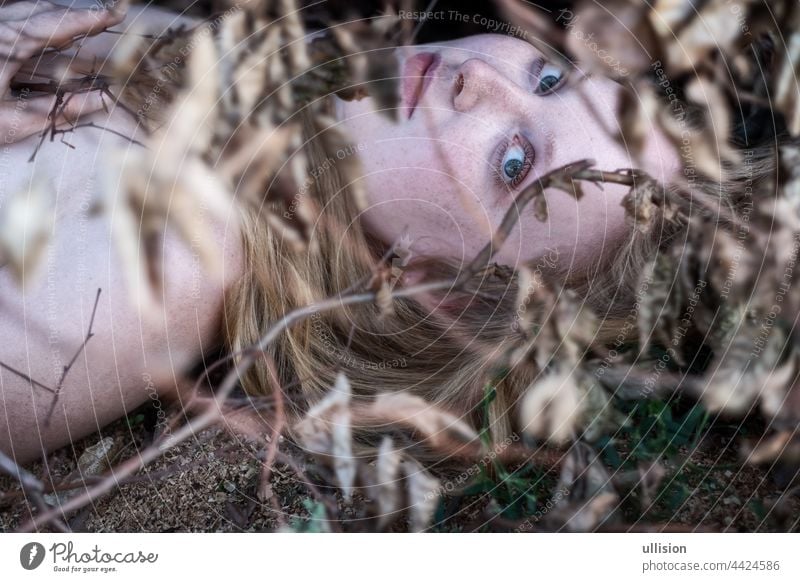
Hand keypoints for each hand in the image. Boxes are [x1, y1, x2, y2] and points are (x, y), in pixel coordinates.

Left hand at [0, 0, 125, 143]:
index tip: (117, 11)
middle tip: (105, 19)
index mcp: (3, 43)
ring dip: (53, 23)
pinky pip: (10, 24)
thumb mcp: (16, 121)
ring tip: (80, 33)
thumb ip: (62, 109)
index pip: (55, 23)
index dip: (88, 18)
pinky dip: (31, 29)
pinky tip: (43, 41)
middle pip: (39, 11)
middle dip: (73, 17)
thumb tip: (103, 101)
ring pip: (22, 14)